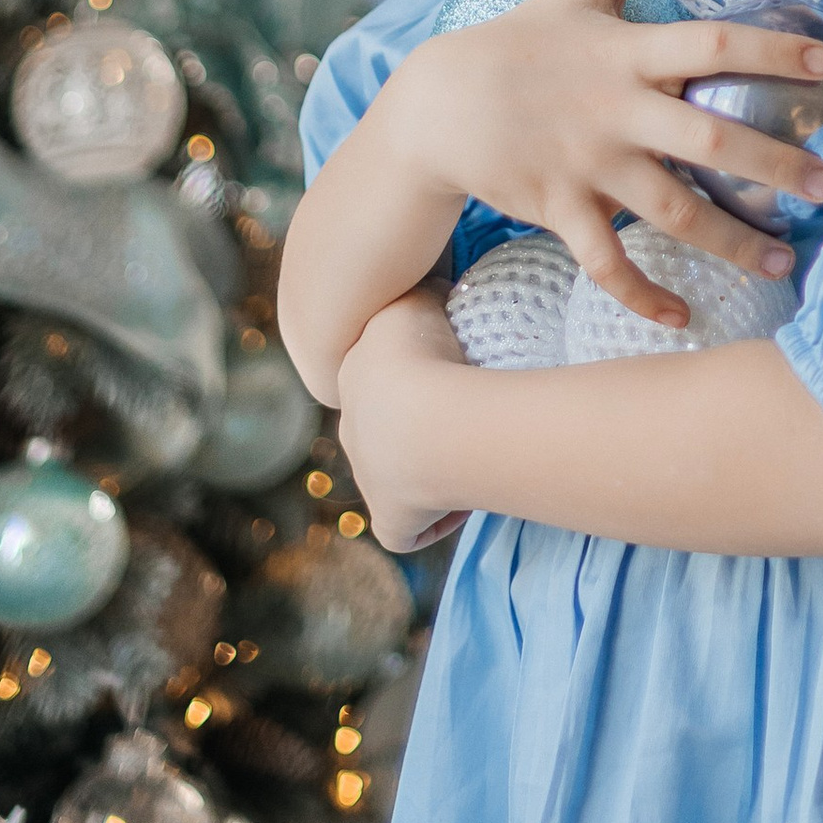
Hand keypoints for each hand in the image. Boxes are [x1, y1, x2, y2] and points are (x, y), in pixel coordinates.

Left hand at [337, 290, 470, 554]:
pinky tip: (460, 498)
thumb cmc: (426, 350)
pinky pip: (405, 529)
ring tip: (469, 450)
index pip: (382, 376)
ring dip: (427, 467)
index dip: (415, 372)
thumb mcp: (422, 296)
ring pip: (396, 476)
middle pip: (383, 429)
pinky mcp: (389, 520)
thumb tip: (434, 294)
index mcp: (353, 376)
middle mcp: (352, 430)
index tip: (450, 368)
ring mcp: (369, 479)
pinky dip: (431, 520)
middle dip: (416, 422)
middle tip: (463, 411)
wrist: (426, 415)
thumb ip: (422, 295)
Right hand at [388, 0, 822, 327]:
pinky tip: (683, 317)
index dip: (773, 49)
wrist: (440, 102)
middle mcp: (617, 111)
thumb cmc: (521, 40)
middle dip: (773, 164)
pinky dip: (643, 295)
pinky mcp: (560, 209)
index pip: (714, 43)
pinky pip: (607, 263)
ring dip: (731, 242)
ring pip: (672, 212)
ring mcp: (589, 165)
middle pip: (709, 138)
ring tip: (784, 264)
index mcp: (628, 52)